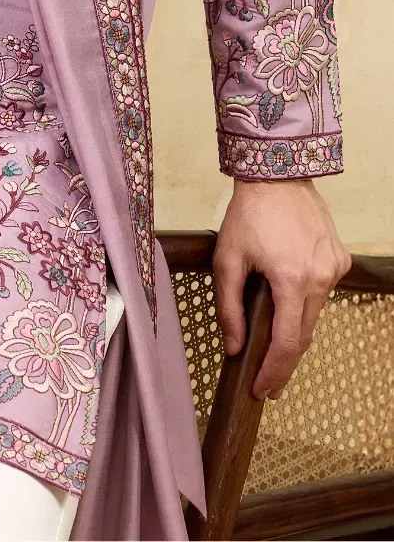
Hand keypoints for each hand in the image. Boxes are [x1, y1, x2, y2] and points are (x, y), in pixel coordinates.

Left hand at [213, 178, 351, 399]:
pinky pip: (322, 292)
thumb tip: (233, 347)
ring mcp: (334, 268)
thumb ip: (228, 307)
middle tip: (268, 385)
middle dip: (285, 362)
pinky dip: (305, 303)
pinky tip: (289, 304)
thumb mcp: (227, 260)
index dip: (275, 372)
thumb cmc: (248, 214)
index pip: (288, 343)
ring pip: (314, 314)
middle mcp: (320, 277)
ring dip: (296, 331)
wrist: (276, 174)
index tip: (263, 390)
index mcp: (291, 280)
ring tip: (274, 348)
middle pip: (305, 335)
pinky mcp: (339, 258)